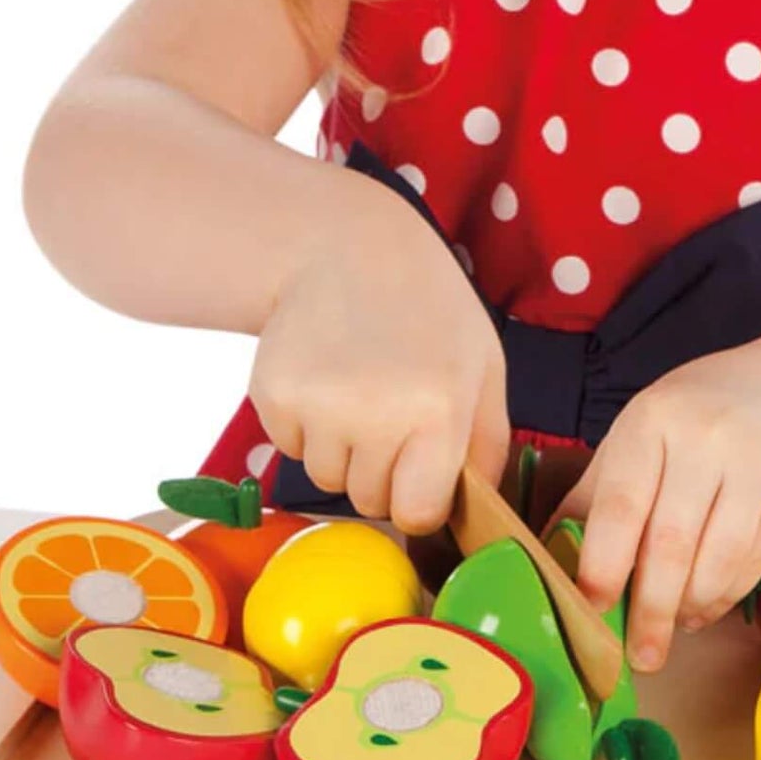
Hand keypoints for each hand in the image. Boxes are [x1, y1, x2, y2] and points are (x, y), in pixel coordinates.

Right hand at [250, 191, 508, 536]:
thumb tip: (480, 512)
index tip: (419, 469)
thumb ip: (489, 443)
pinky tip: (325, 373)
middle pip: (369, 502)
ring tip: (357, 384)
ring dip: (341, 448)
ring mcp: (317, 406)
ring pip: (325, 478)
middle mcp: (376, 415)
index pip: (417, 514)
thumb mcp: (482, 364)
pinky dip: (305, 425)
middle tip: (388, 407)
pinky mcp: (271, 396)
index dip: (418, 497)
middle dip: (380, 470)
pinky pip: (289, 448)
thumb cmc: (427, 308)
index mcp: (439, 410)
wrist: (345, 246)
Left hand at [543, 348, 760, 673]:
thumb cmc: (691, 420)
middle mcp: (706, 436)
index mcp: (651, 420)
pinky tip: (707, 604)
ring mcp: (759, 463)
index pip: (621, 505)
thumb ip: (595, 496)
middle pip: (671, 542)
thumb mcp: (636, 437)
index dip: (603, 565)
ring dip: (691, 606)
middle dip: (651, 609)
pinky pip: (756, 561)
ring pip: (718, 560)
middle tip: (640, 655)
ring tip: (674, 625)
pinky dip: (727, 595)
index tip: (591, 611)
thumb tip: (546, 558)